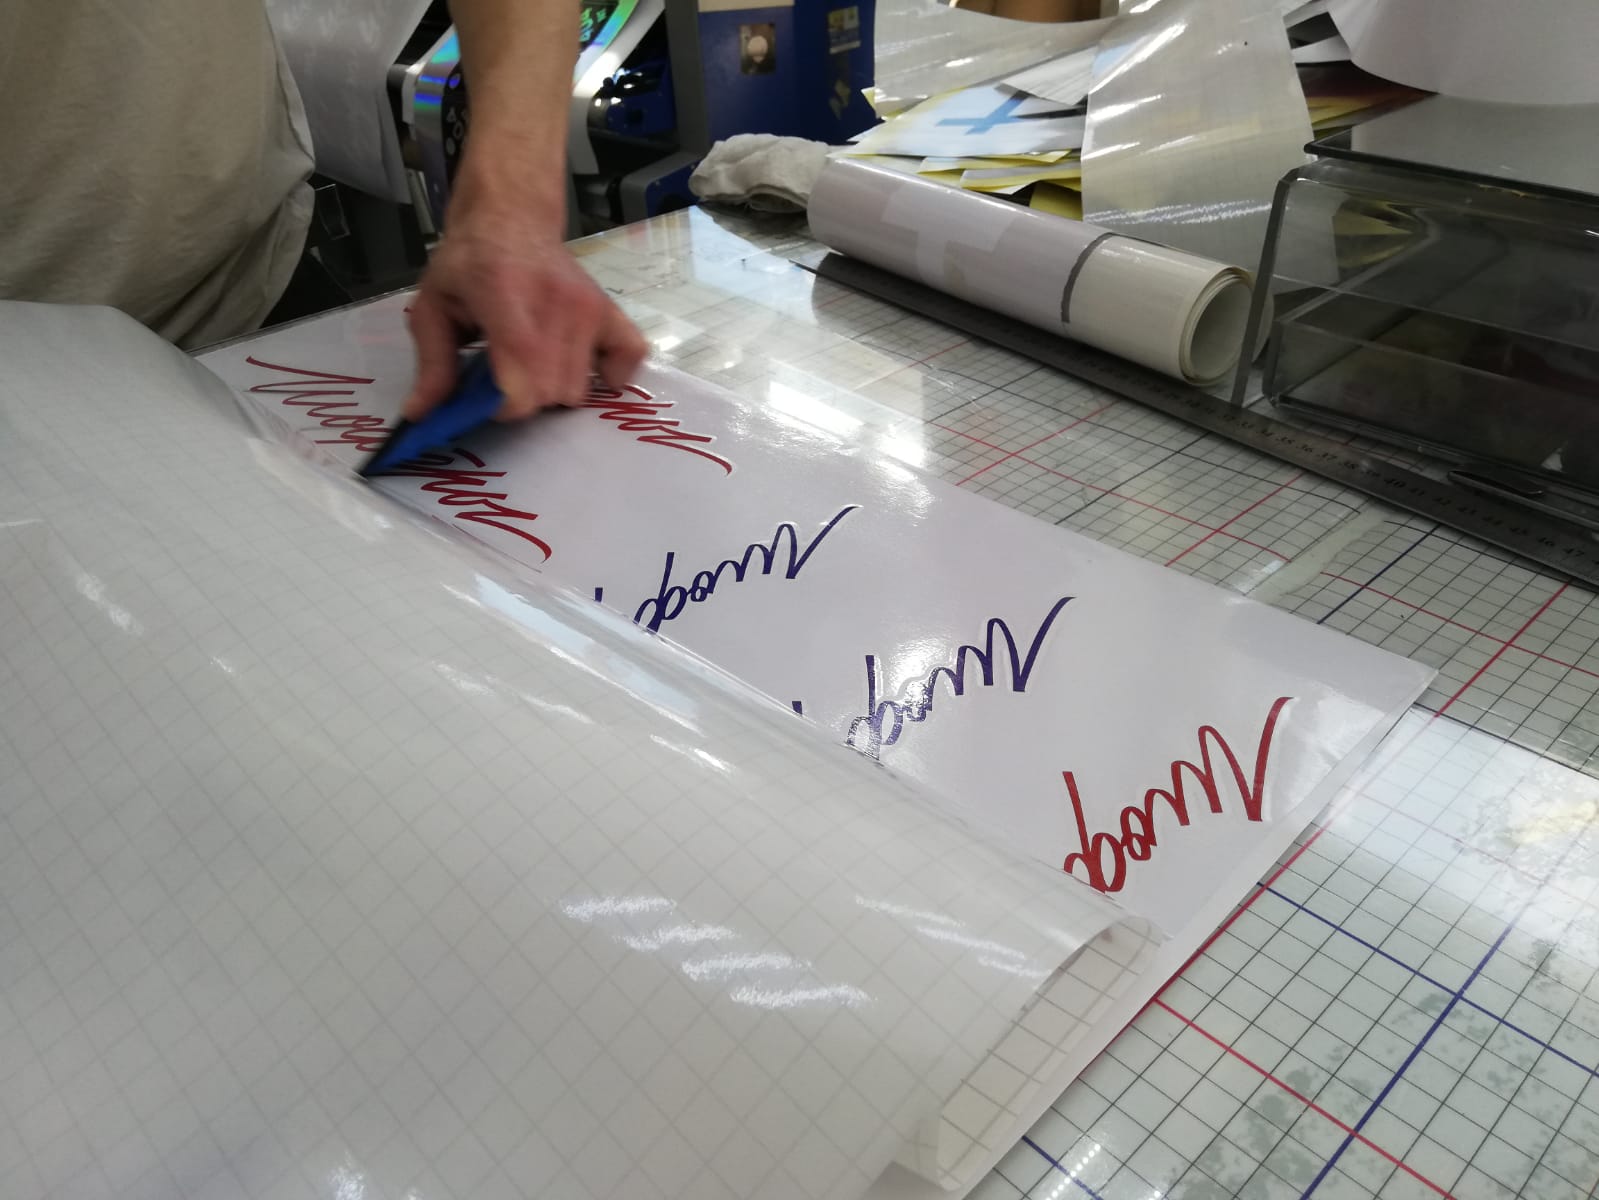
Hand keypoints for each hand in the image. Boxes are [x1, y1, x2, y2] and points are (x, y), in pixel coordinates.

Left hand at [402, 208, 647, 421]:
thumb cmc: (467, 265)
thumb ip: (432, 364)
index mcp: (504, 296)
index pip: (522, 381)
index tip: (485, 395)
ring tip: (534, 363)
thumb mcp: (432, 307)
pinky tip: (585, 366)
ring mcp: (589, 306)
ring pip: (579, 390)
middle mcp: (555, 302)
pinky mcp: (609, 310)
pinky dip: (609, 373)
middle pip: (551, 393)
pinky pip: (628, 358)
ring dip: (554, 389)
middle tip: (504, 375)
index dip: (504, 405)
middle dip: (523, 399)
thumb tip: (421, 416)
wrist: (510, 218)